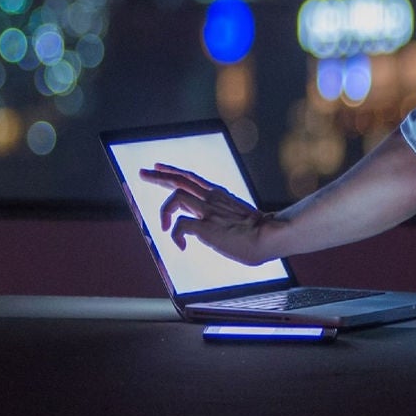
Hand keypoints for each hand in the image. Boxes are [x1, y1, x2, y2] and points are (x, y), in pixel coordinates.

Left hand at [139, 164, 273, 264]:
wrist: (271, 236)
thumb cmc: (262, 234)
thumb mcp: (240, 218)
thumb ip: (227, 219)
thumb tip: (222, 233)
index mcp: (220, 195)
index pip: (192, 178)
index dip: (174, 172)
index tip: (161, 168)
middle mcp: (211, 198)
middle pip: (179, 179)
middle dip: (159, 176)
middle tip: (143, 173)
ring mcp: (207, 210)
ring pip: (175, 196)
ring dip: (164, 210)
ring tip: (162, 225)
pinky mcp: (205, 226)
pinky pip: (179, 226)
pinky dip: (175, 235)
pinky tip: (181, 247)